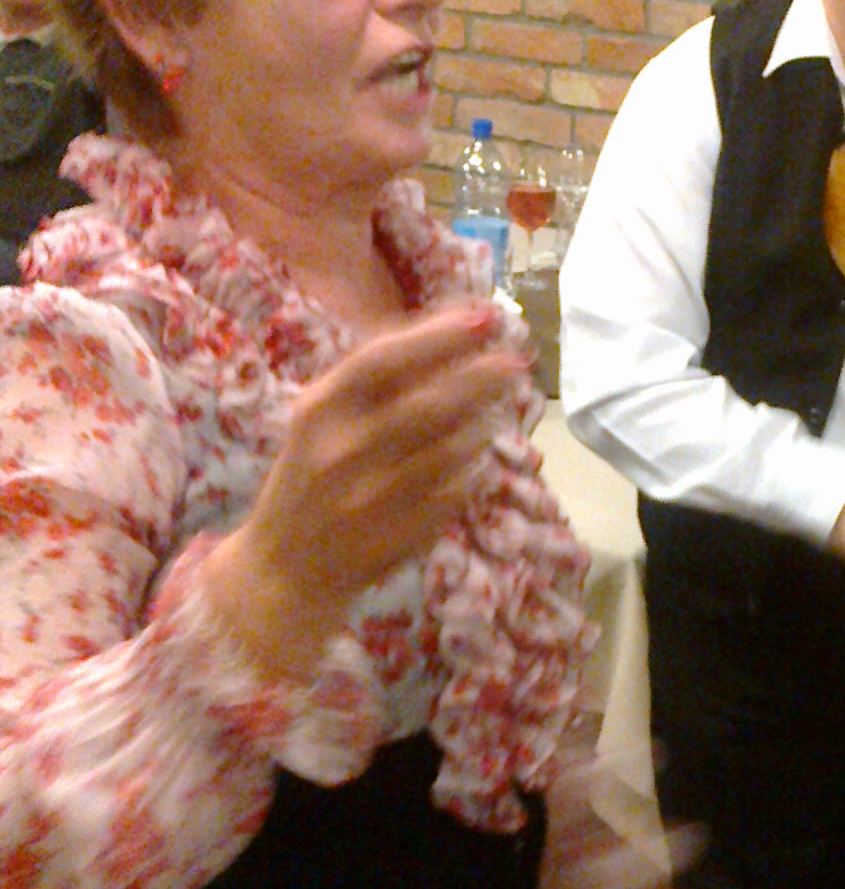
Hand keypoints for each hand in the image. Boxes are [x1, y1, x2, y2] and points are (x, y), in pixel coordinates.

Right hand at [202, 305, 525, 681]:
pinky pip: (459, 489)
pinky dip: (477, 466)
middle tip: (515, 359)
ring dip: (485, 419)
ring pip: (453, 447)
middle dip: (481, 375)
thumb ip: (368, 378)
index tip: (484, 317)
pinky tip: (479, 454)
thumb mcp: (317, 419)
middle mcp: (345, 452)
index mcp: (318, 412)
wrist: (284, 571)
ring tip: (497, 403)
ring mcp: (376, 497)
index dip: (438, 335)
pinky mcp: (403, 533)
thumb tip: (445, 328)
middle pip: (429, 403)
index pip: (383, 361)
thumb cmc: (308, 478)